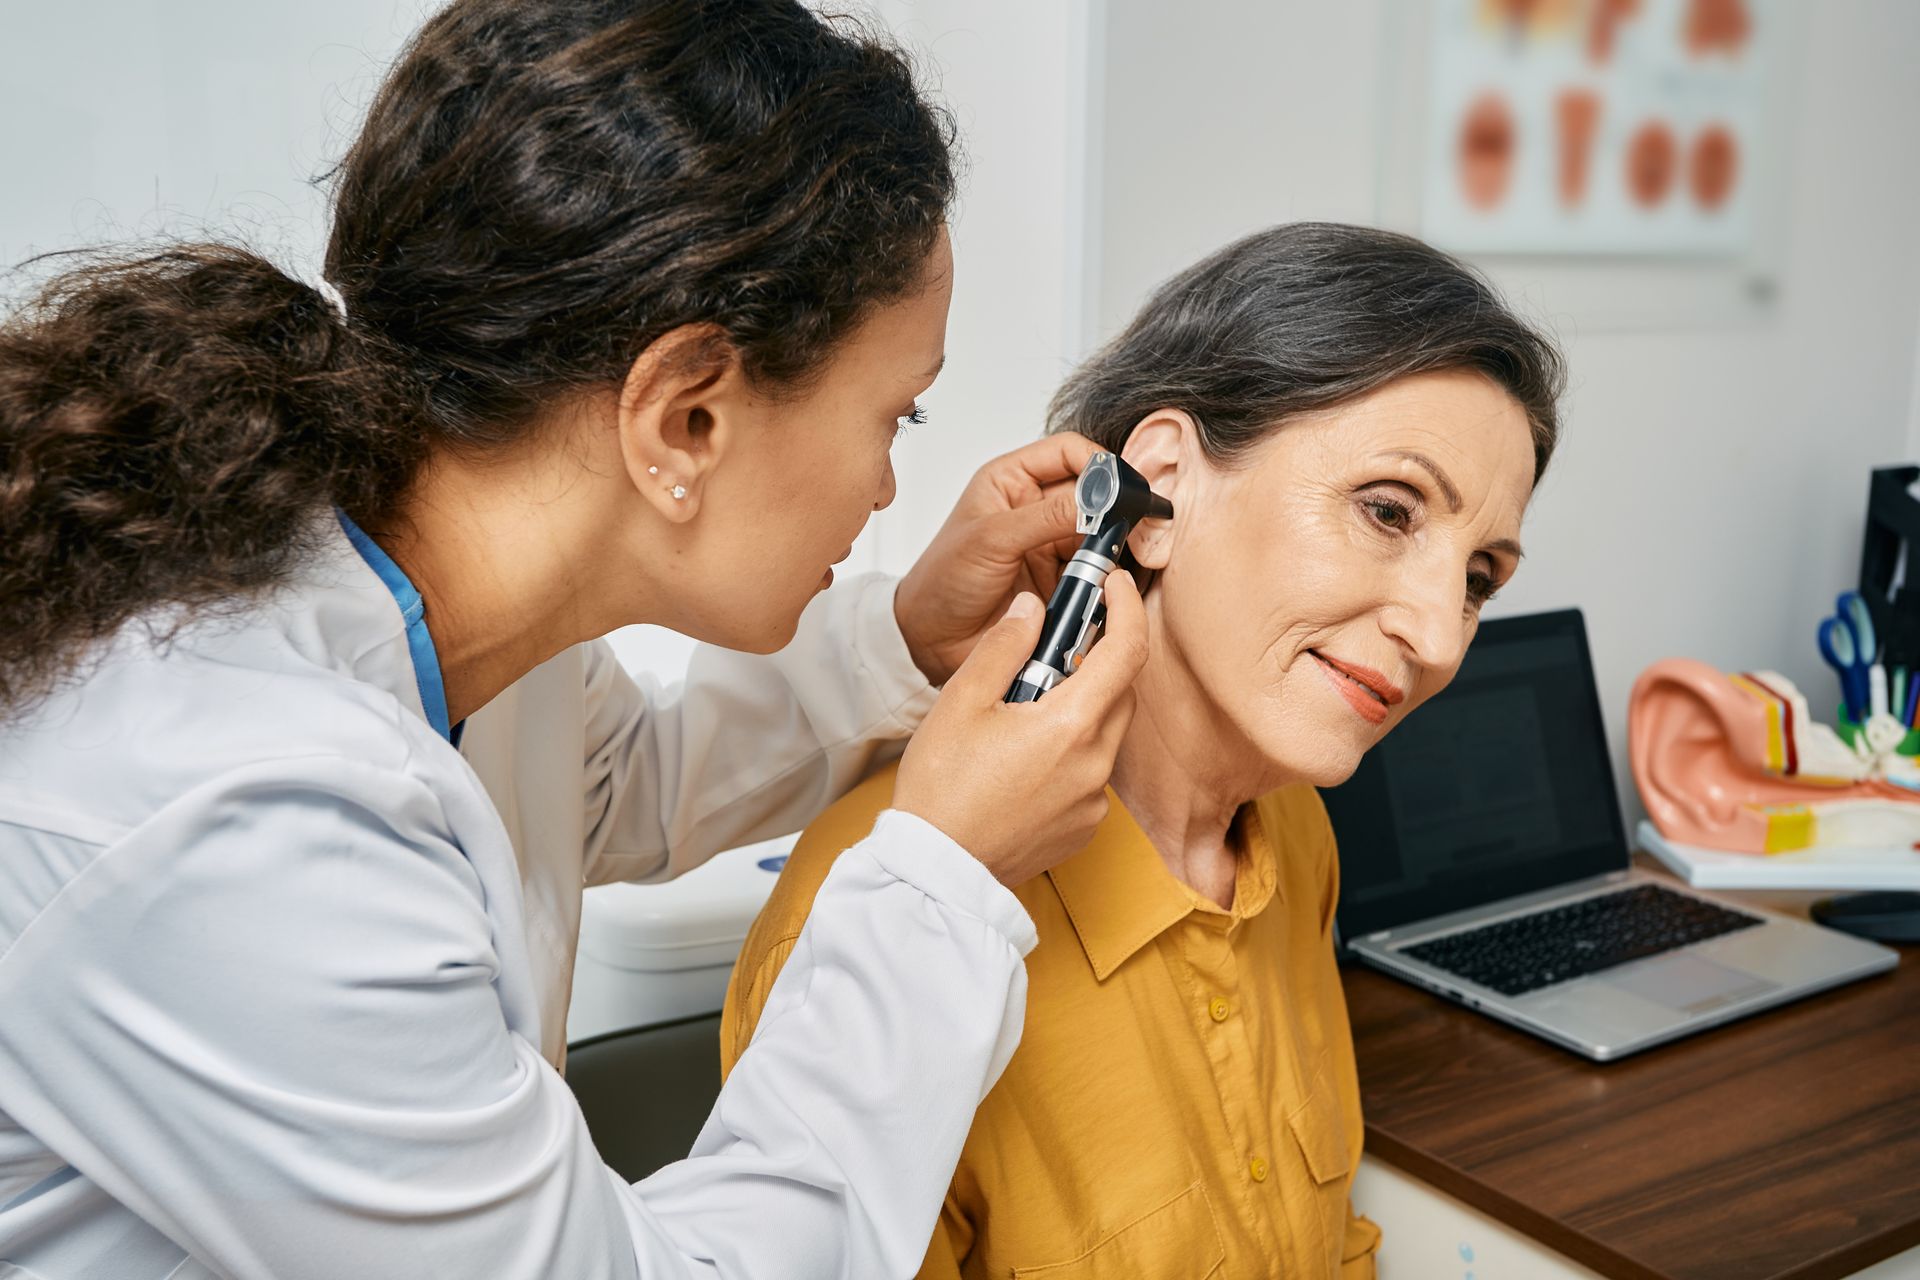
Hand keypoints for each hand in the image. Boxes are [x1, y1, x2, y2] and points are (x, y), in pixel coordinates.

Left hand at [894, 433, 1102, 686]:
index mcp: (1012, 480)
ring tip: (1106, 562)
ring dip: (1109, 546)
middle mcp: (1035, 507)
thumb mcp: (992, 539)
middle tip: (1128, 526)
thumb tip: (1098, 499)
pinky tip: (1102, 584)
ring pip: (1100, 533)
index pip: (1068, 452)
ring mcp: (1051, 544)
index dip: (1098, 462)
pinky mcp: (1062, 580)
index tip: (1120, 486)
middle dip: (1112, 508)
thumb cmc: (942, 581)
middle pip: (1093, 492)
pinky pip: (1097, 570)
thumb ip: (1047, 516)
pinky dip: (1105, 577)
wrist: (932, 641)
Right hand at [894, 569, 1145, 885]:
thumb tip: (1033, 609)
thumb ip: (1005, 646)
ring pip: (1105, 733)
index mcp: (1071, 726)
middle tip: (1051, 648)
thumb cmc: (941, 787)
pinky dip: (1071, 752)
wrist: (935, 870)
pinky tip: (1026, 759)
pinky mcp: (1084, 827)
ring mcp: (1094, 801)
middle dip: (1096, 660)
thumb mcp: (962, 702)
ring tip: (1024, 710)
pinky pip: (1091, 773)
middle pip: (1119, 692)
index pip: (1127, 651)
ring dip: (1080, 709)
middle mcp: (1095, 765)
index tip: (1115, 585)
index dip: (1127, 608)